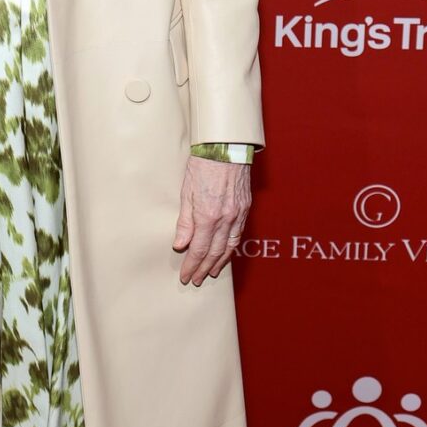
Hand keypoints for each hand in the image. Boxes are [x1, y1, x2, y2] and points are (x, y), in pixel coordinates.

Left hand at [172, 157, 251, 284]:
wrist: (226, 146)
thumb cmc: (203, 164)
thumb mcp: (186, 191)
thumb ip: (184, 221)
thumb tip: (180, 245)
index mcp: (208, 216)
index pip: (199, 249)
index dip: (192, 265)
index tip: (186, 276)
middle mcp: (225, 218)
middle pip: (215, 252)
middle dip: (204, 268)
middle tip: (197, 280)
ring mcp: (238, 214)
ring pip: (230, 246)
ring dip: (220, 262)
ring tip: (212, 272)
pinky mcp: (245, 207)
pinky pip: (238, 234)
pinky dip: (232, 247)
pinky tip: (226, 252)